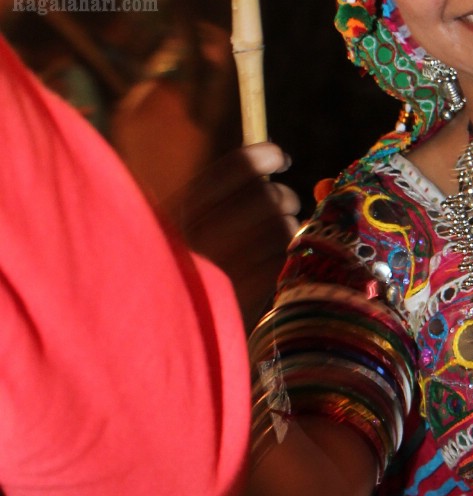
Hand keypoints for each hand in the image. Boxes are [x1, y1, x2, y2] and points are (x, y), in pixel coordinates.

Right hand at [175, 142, 300, 328]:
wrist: (162, 339)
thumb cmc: (180, 277)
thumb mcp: (183, 232)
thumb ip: (223, 198)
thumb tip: (274, 156)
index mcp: (176, 214)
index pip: (235, 169)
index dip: (265, 156)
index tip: (281, 159)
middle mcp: (197, 236)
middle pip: (267, 197)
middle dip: (282, 200)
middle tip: (284, 208)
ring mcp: (223, 268)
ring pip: (283, 229)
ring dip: (288, 233)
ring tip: (275, 245)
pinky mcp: (247, 297)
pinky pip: (286, 262)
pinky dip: (288, 262)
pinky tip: (277, 269)